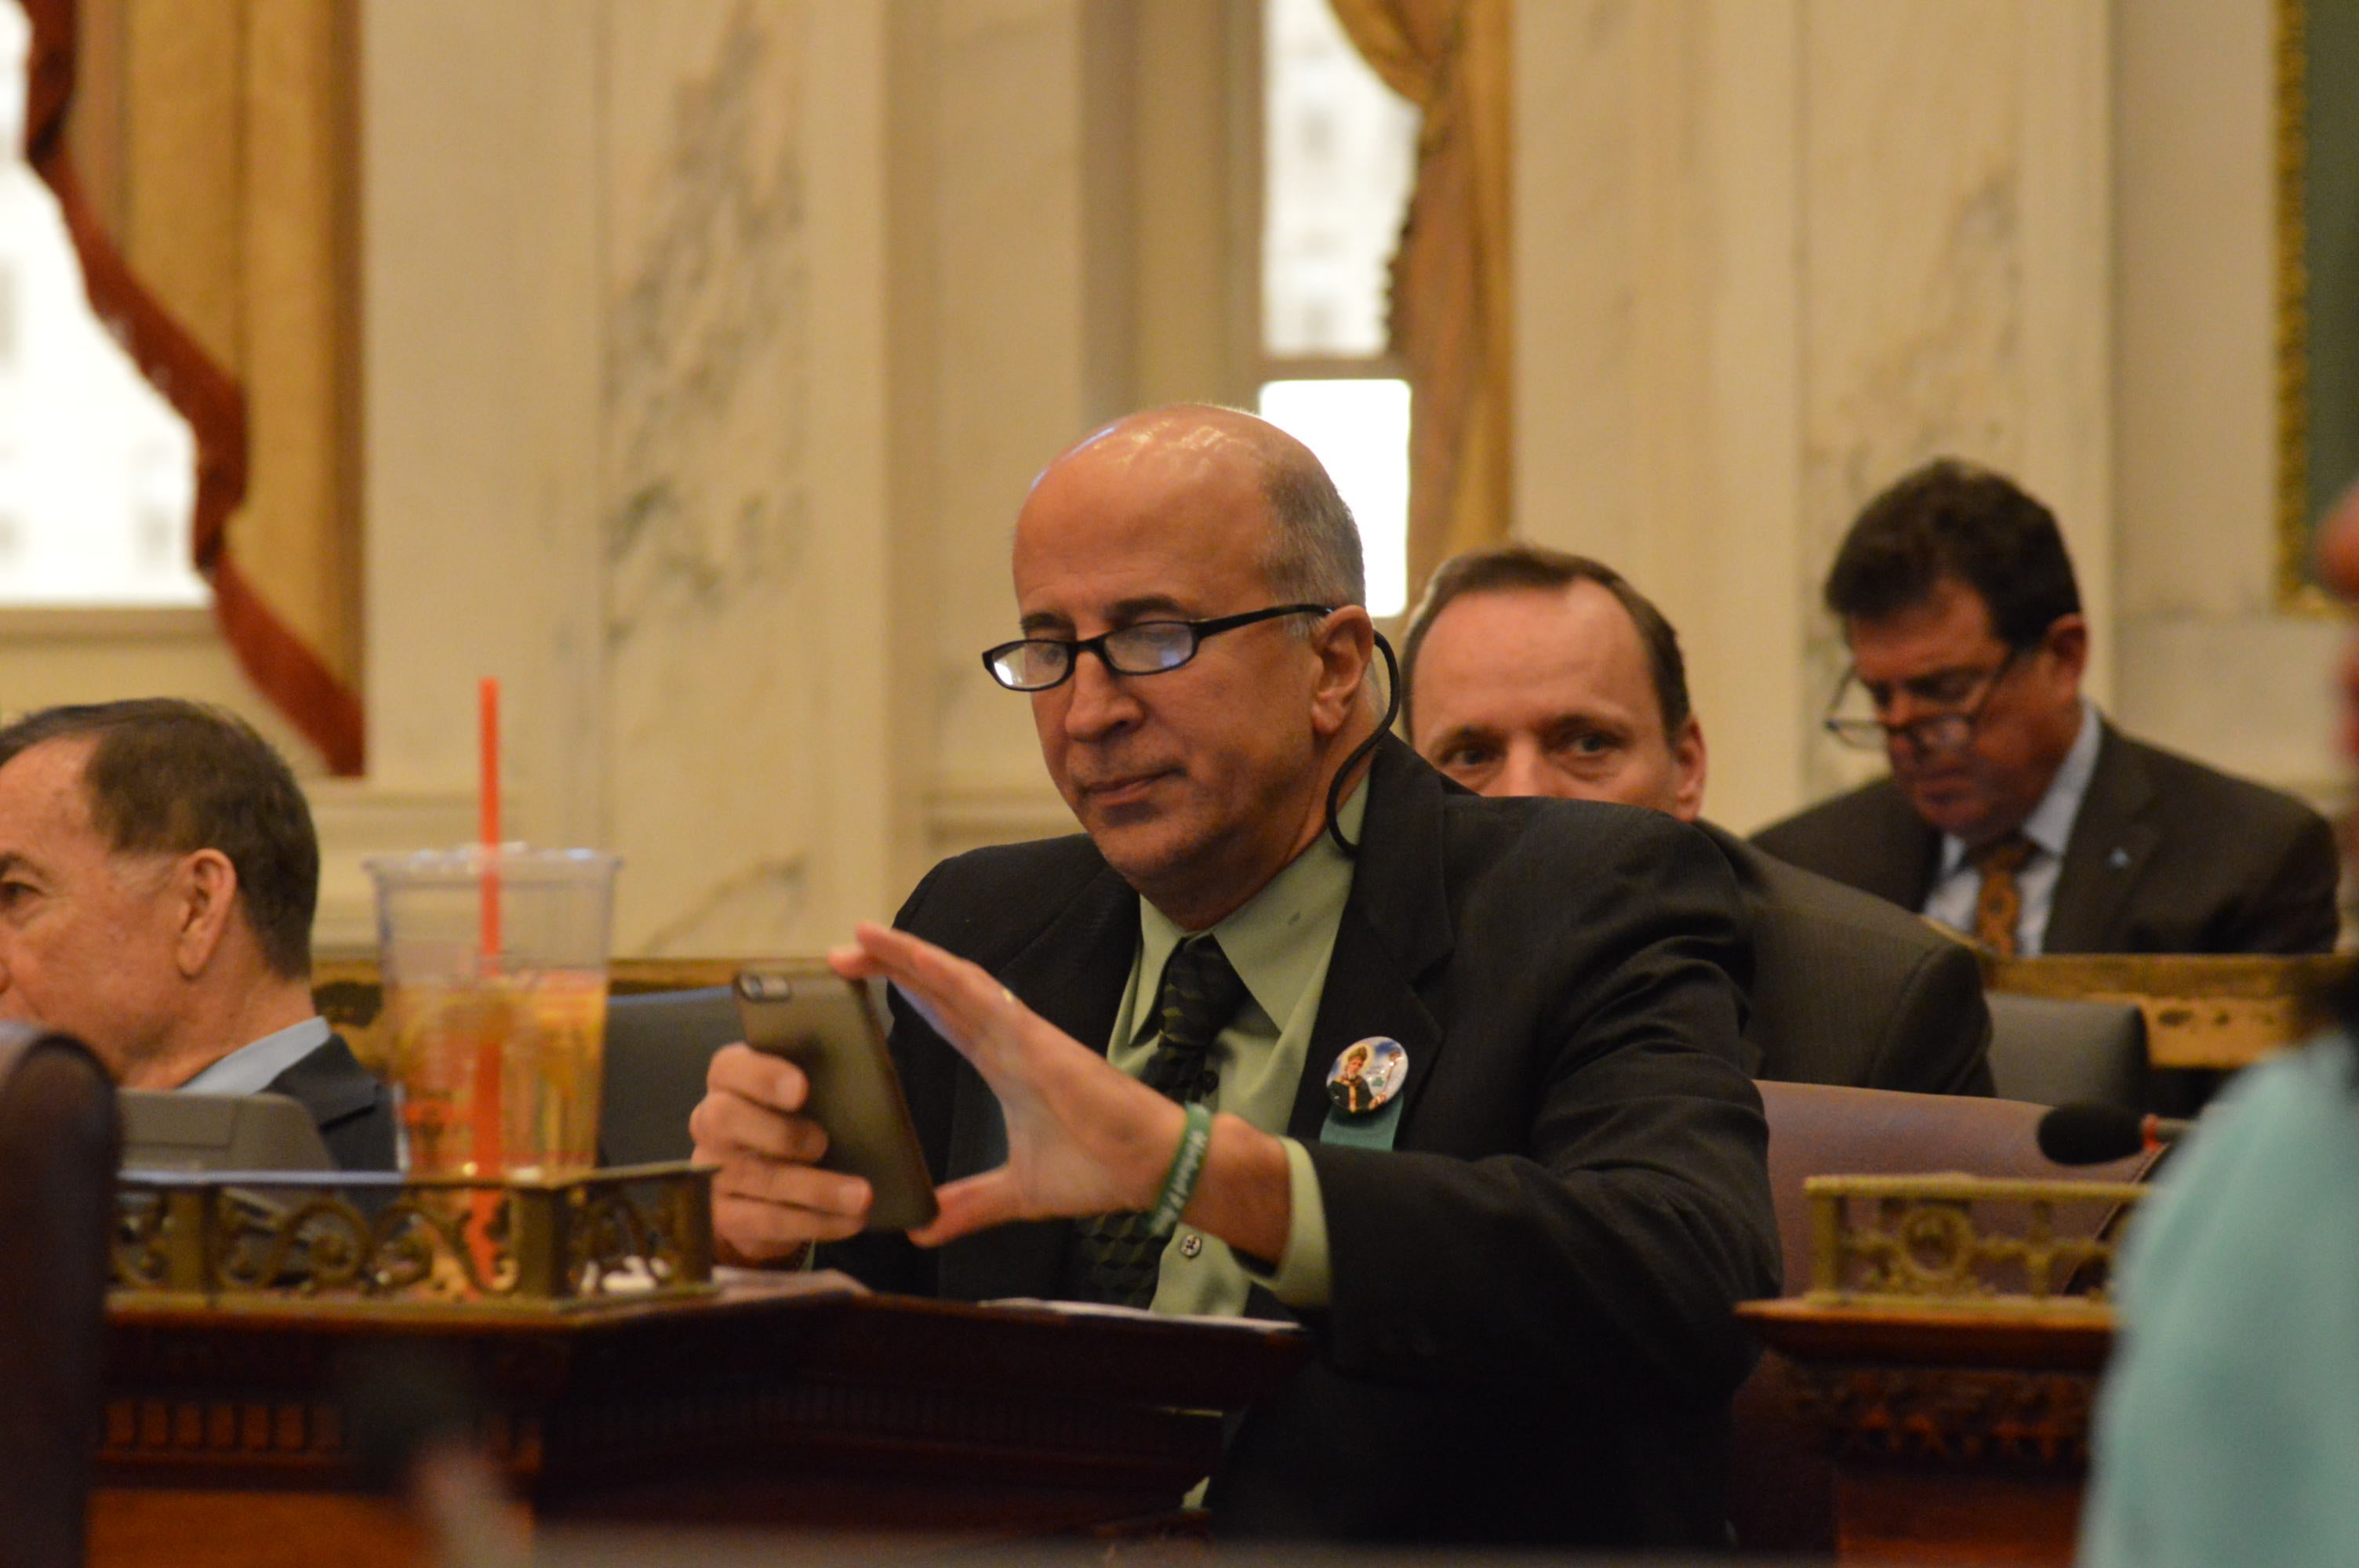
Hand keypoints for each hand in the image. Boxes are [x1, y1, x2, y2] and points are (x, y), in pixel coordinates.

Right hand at [689, 1043, 874, 1263]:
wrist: (766, 1187)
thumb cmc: (799, 1122)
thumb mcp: (810, 1097)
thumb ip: (826, 1082)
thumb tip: (872, 1084)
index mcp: (731, 1080)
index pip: (729, 1067)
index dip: (762, 1076)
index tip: (802, 1089)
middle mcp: (710, 1122)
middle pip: (724, 1119)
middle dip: (779, 1132)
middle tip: (823, 1143)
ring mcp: (711, 1171)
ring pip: (757, 1177)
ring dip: (816, 1189)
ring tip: (862, 1195)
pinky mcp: (724, 1216)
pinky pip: (767, 1221)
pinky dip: (816, 1221)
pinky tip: (851, 1220)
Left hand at [828, 922, 1188, 1246]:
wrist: (1151, 1168)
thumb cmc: (1099, 1169)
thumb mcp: (1016, 1194)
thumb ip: (969, 1206)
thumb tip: (921, 1231)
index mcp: (1001, 1064)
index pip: (942, 1016)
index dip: (905, 994)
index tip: (858, 982)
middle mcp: (1006, 1038)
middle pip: (937, 990)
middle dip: (889, 967)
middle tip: (836, 953)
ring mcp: (1018, 1032)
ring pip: (952, 981)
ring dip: (906, 956)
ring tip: (860, 936)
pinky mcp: (1031, 1037)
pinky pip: (979, 994)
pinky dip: (940, 971)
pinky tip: (907, 955)